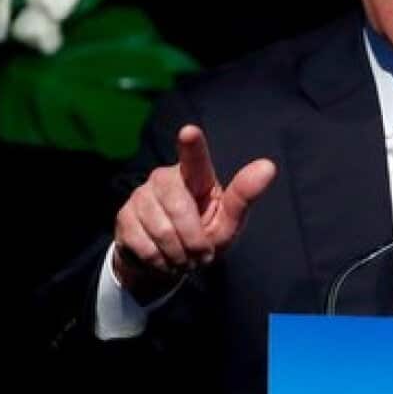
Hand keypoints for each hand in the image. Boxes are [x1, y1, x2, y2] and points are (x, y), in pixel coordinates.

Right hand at [112, 124, 275, 298]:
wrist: (169, 262)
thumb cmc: (204, 236)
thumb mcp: (228, 222)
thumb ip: (244, 196)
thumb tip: (269, 165)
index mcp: (196, 176)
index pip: (194, 158)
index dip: (191, 145)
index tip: (189, 131)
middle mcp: (165, 178)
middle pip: (179, 208)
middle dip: (193, 240)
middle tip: (200, 254)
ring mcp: (141, 195)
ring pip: (161, 230)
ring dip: (177, 254)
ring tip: (182, 256)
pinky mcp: (124, 216)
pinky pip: (144, 244)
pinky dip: (159, 260)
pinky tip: (163, 258)